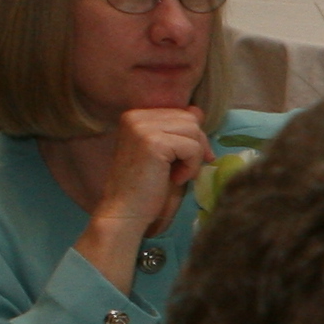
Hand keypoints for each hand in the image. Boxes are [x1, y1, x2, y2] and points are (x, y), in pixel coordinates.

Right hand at [94, 107, 215, 237]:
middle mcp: (135, 117)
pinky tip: (175, 179)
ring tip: (176, 175)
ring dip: (193, 158)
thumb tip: (198, 112)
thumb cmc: (146, 187)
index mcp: (135, 116)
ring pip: (194, 131)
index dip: (192, 138)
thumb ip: (178, 131)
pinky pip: (192, 147)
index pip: (182, 113)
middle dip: (196, 146)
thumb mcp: (165, 152)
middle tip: (184, 170)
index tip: (189, 160)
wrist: (125, 212)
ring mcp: (142, 128)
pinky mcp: (153, 142)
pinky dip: (191, 166)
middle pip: (190, 119)